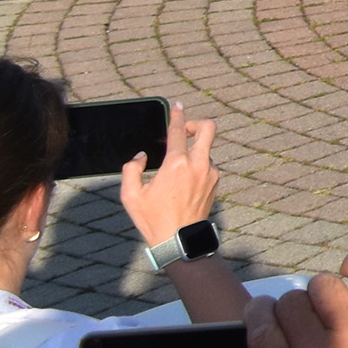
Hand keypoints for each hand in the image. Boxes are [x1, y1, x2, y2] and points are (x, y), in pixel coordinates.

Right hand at [120, 101, 219, 245]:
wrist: (179, 241)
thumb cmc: (153, 219)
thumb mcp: (131, 195)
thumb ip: (131, 169)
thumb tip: (141, 156)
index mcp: (176, 164)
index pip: (178, 131)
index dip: (176, 116)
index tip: (177, 106)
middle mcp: (198, 164)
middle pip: (208, 128)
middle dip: (196, 123)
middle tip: (183, 130)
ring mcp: (210, 173)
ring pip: (206, 149)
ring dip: (194, 150)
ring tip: (175, 168)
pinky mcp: (215, 183)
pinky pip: (207, 165)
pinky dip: (197, 165)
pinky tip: (182, 181)